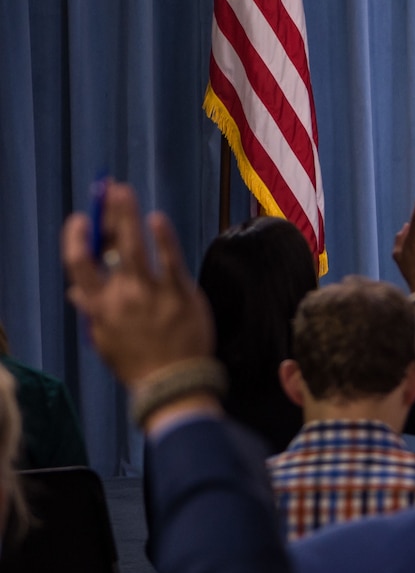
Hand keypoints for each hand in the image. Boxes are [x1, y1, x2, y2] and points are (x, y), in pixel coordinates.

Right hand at [62, 182, 214, 388]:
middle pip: (110, 247)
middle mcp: (122, 296)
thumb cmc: (138, 362)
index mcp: (100, 307)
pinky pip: (171, 260)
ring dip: (128, 215)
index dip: (76, 238)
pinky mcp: (182, 294)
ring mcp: (153, 293)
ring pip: (137, 247)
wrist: (175, 383)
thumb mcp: (104, 340)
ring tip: (124, 191)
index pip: (79, 265)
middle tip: (109, 190)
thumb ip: (91, 312)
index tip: (81, 220)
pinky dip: (163, 238)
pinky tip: (158, 219)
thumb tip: (75, 292)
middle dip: (107, 214)